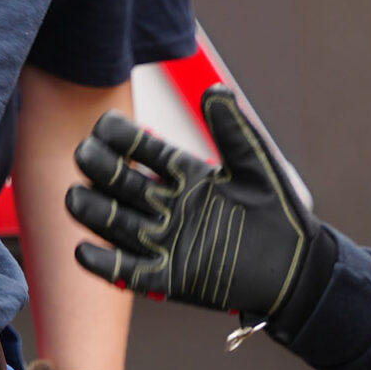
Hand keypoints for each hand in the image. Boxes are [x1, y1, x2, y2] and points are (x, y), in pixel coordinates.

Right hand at [67, 86, 320, 326]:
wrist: (297, 269)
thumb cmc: (280, 213)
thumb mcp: (256, 165)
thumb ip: (233, 129)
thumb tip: (213, 90)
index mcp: (184, 176)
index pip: (142, 152)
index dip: (122, 139)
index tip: (104, 126)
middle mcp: (168, 207)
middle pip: (121, 185)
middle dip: (100, 170)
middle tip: (83, 155)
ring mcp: (166, 242)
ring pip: (117, 224)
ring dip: (93, 212)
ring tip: (73, 198)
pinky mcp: (170, 279)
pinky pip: (129, 272)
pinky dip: (104, 264)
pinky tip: (84, 252)